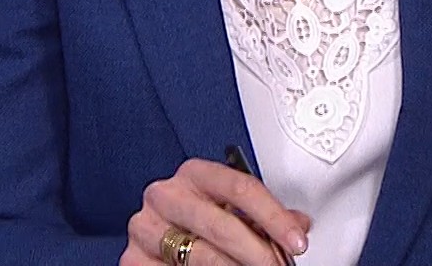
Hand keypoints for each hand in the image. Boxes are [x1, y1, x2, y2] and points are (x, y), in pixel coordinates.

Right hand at [121, 159, 309, 265]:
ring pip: (201, 255)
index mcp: (193, 174)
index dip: (274, 217)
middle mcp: (165, 195)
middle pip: (222, 224)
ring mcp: (146, 227)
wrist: (156, 240)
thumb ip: (259, 217)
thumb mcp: (227, 210)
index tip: (296, 241)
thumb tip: (299, 226)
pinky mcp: (133, 259)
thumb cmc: (196, 221)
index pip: (240, 188)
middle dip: (259, 253)